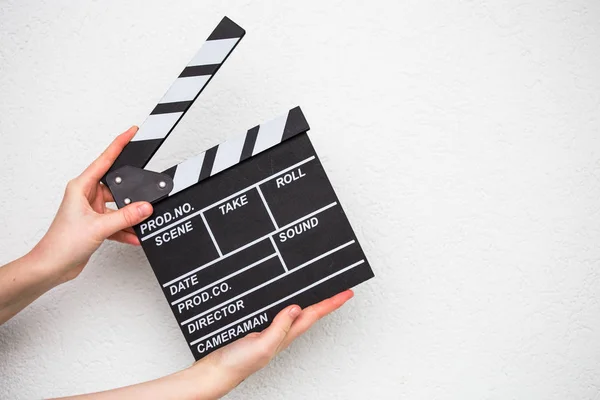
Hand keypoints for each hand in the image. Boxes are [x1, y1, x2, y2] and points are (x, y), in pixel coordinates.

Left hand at [32, 126, 152, 282]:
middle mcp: (86, 196)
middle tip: (146, 193)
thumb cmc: (61, 243)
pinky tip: (134, 236)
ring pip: (118, 207)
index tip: (131, 132)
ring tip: (141, 221)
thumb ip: (125, 216)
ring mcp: (91, 210)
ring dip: (129, 216)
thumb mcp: (99, 227)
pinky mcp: (95, 225)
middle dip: (132, 193)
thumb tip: (145, 207)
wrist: (52, 267)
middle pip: (117, 186)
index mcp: (81, 187)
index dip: (119, 144)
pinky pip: (117, 222)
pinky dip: (126, 230)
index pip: (105, 159)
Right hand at [185, 290, 354, 397]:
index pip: (313, 315)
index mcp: (285, 335)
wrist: (215, 372)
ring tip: (324, 294)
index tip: (346, 293)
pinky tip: (288, 301)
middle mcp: (281, 333)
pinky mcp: (258, 329)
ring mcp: (270, 331)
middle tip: (341, 291)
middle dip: (326, 302)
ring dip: (311, 303)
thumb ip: (279, 328)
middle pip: (309, 313)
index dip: (331, 303)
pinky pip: (279, 313)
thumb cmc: (237, 364)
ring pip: (296, 313)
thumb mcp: (262, 345)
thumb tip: (295, 308)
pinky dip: (288, 305)